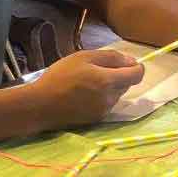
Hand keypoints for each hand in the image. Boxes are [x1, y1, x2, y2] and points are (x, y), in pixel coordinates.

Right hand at [27, 48, 143, 126]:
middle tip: (95, 70)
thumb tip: (131, 61)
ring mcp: (104, 110)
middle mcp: (111, 98)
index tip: (126, 63)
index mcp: (109, 81)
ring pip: (116, 94)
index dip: (136, 67)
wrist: (40, 105)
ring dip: (109, 87)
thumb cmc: (59, 77)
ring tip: (86, 82)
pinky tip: (83, 94)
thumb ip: (111, 57)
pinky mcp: (97, 119)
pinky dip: (101, 97)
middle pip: (126, 83)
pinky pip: (107, 104)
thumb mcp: (83, 57)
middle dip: (118, 75)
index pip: (137, 75)